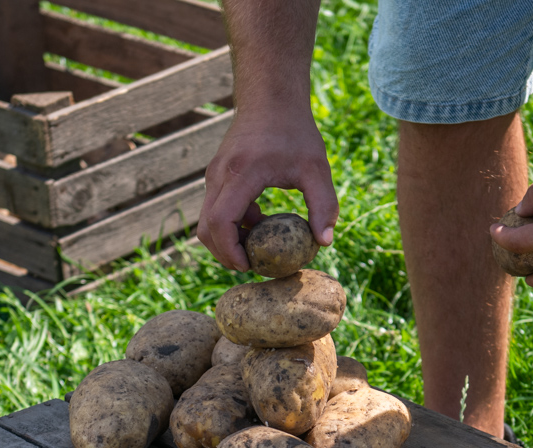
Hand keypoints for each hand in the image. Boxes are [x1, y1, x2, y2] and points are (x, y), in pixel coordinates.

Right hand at [199, 108, 338, 270]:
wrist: (271, 96)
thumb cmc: (295, 131)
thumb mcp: (316, 168)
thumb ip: (324, 205)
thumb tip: (325, 242)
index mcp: (241, 174)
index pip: (220, 222)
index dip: (230, 252)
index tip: (249, 266)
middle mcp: (219, 175)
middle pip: (206, 228)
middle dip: (225, 253)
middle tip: (253, 266)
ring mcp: (215, 174)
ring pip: (208, 219)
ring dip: (228, 239)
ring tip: (259, 246)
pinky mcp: (218, 174)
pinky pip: (216, 208)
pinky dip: (231, 223)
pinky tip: (259, 222)